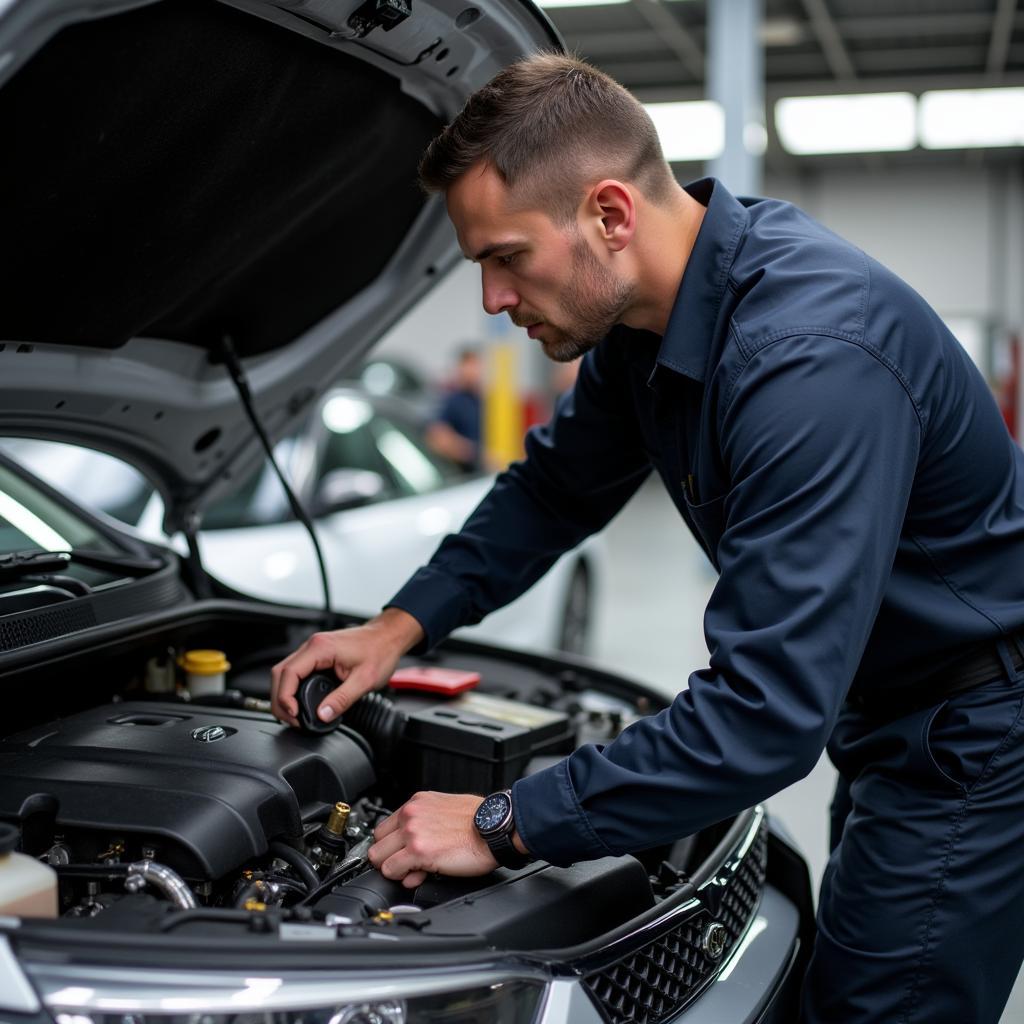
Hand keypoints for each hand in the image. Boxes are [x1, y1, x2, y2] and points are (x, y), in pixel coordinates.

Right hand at [270, 608, 423, 726]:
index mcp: (320, 648)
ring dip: (285, 694)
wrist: (389, 637)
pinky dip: (293, 687)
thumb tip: (323, 715)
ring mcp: (313, 649)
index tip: (293, 715)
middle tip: (291, 720)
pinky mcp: (317, 655)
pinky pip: (296, 671)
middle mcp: (312, 645)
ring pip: (286, 672)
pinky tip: (300, 701)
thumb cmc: (380, 651)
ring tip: (294, 715)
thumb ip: (342, 699)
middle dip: (280, 699)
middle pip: (281, 673)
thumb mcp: (365, 680)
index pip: (288, 673)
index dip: (285, 698)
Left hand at [368, 792, 495, 888]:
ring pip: (379, 859)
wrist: (495, 827)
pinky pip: (391, 871)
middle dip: (390, 857)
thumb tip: (411, 846)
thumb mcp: (445, 809)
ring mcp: (412, 832)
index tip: (401, 854)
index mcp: (417, 803)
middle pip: (377, 843)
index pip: (384, 827)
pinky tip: (420, 875)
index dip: (392, 845)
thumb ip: (423, 824)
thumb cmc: (479, 820)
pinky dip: (402, 877)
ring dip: (395, 868)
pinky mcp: (418, 851)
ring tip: (415, 869)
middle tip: (408, 864)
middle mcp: (411, 814)